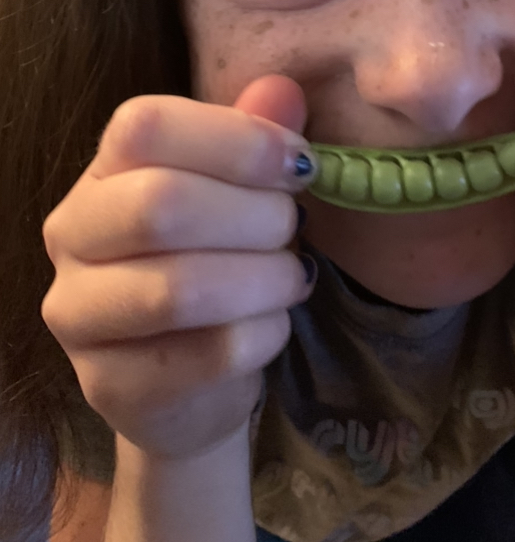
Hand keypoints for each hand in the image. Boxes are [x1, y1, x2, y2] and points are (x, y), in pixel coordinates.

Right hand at [41, 75, 316, 458]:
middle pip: (163, 204)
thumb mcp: (238, 202)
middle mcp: (73, 237)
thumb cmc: (219, 275)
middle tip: (295, 232)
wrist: (189, 383)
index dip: (237, 139)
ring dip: (266, 280)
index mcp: (104, 175)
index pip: (145, 126)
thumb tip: (284, 90)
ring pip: (181, 288)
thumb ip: (253, 144)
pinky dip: (265, 335)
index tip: (301, 164)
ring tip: (293, 280)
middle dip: (259, 217)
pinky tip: (271, 327)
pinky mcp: (114, 384)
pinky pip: (212, 352)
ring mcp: (80, 316)